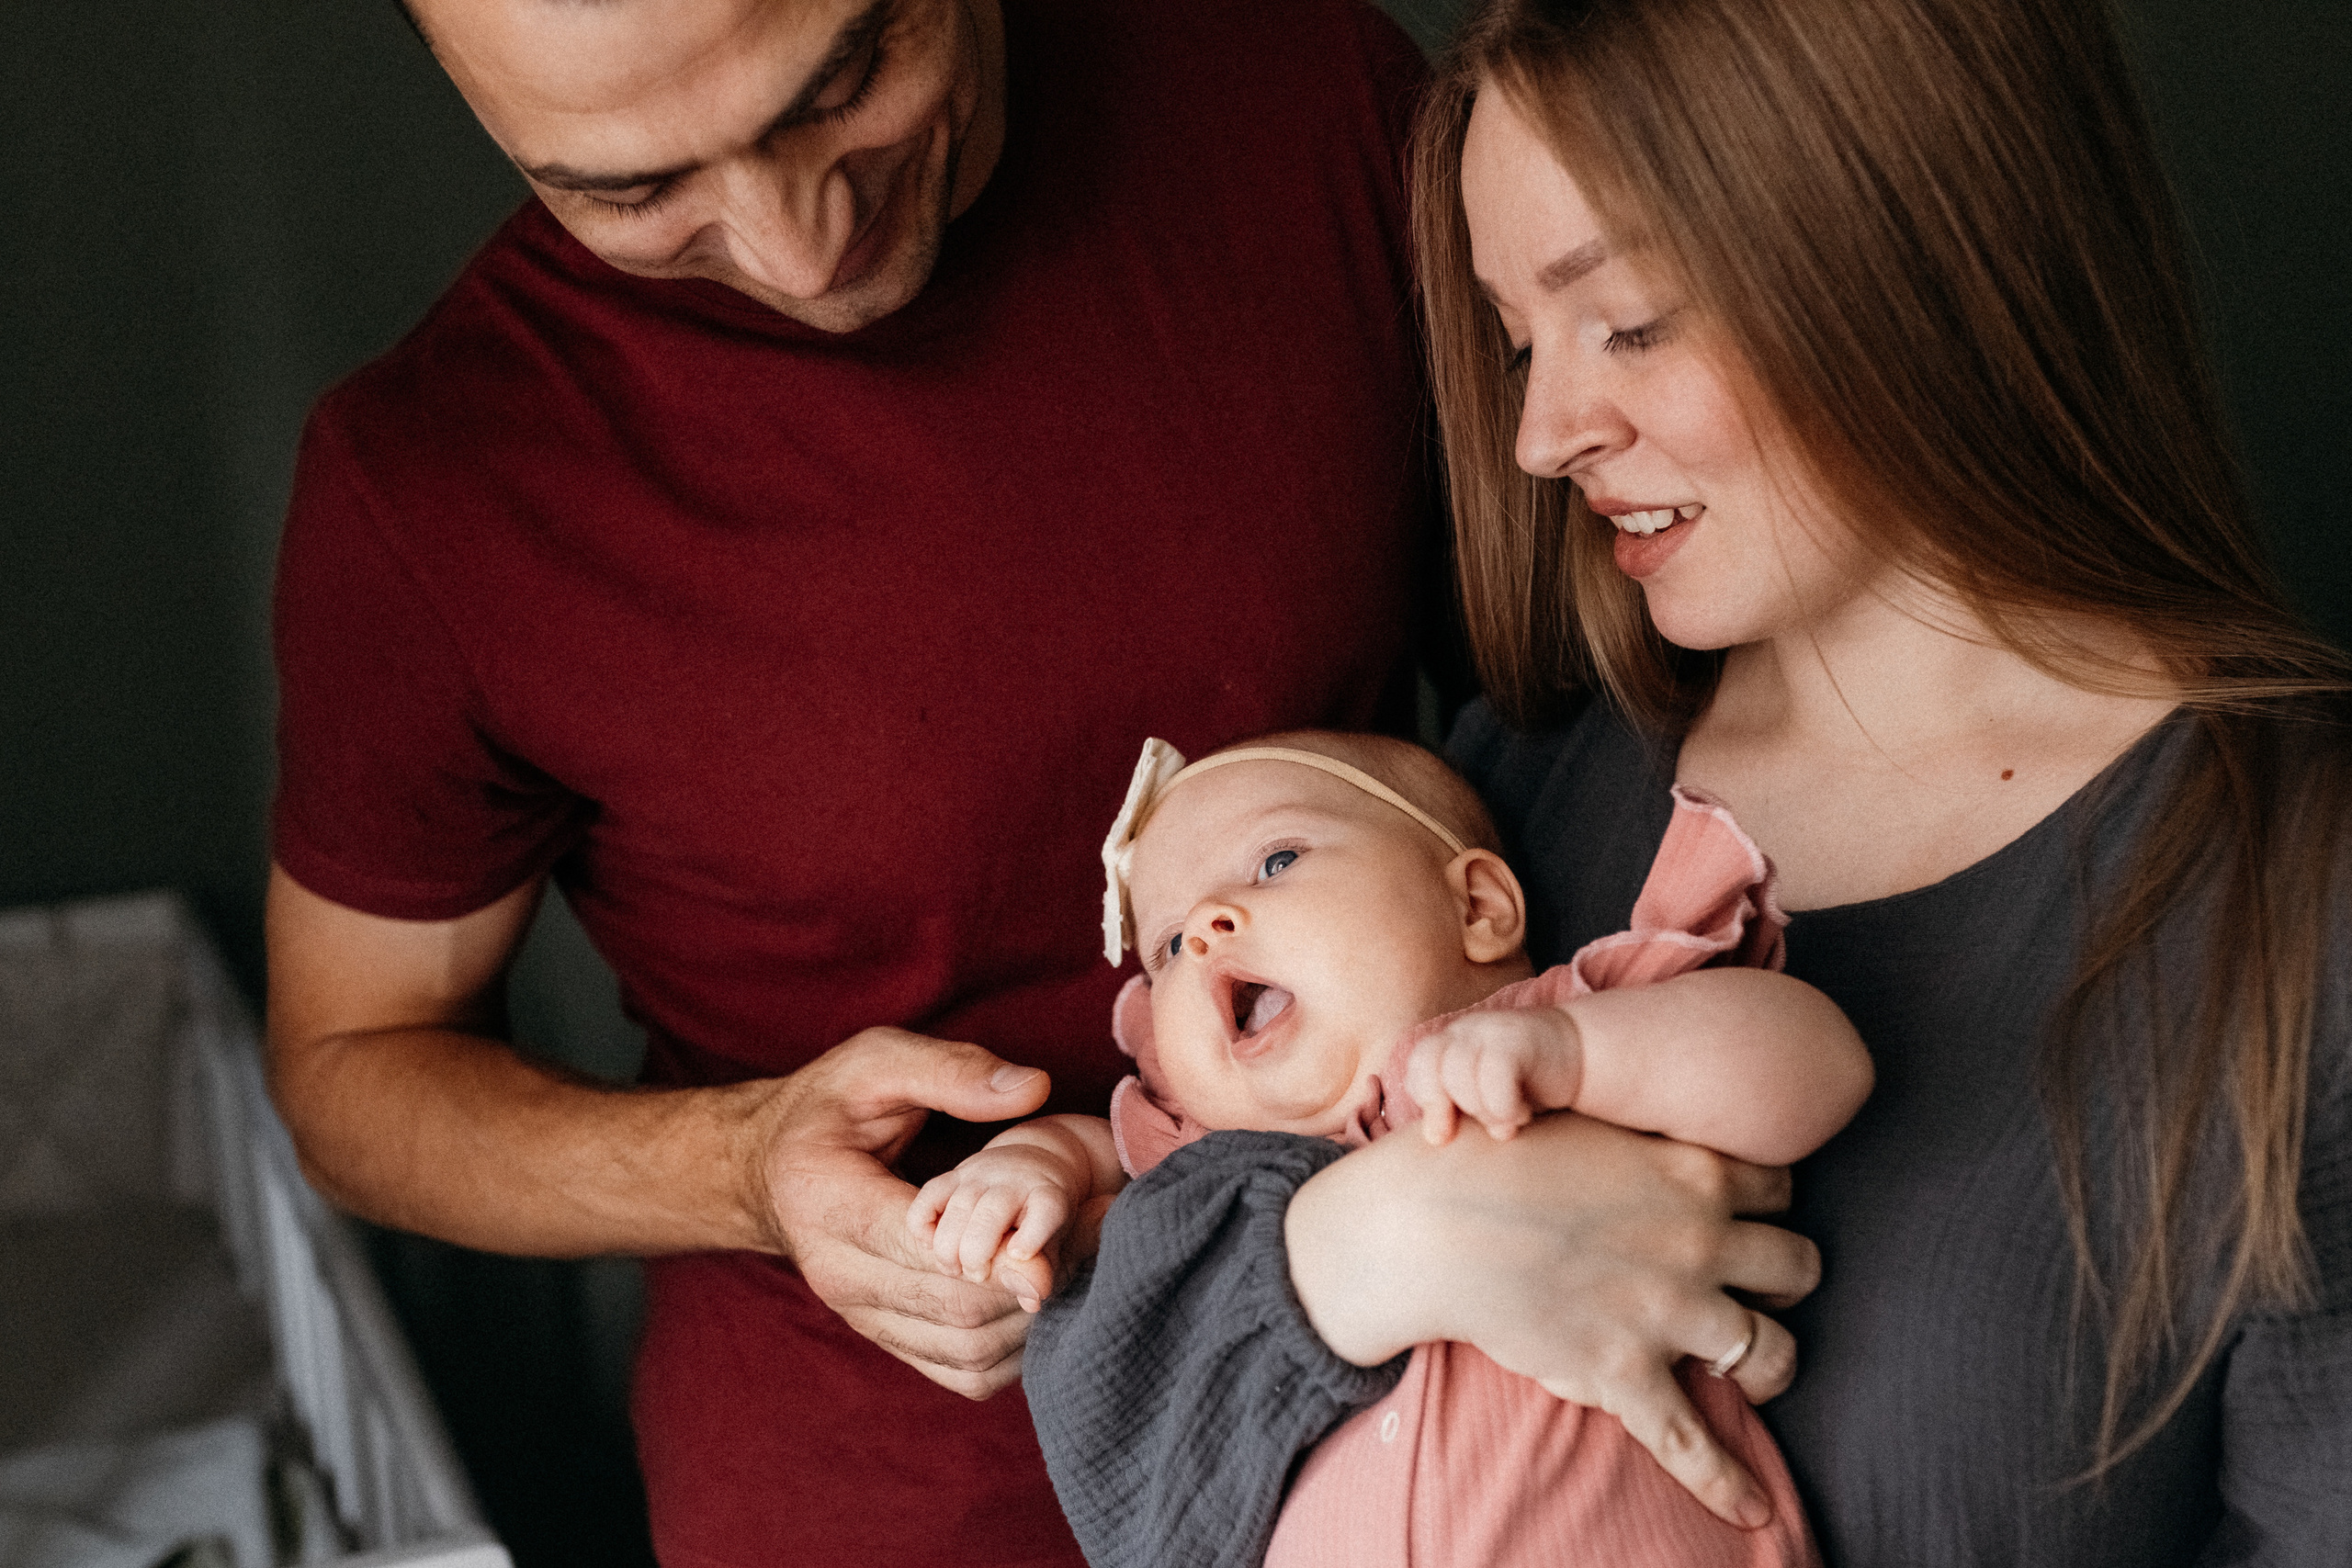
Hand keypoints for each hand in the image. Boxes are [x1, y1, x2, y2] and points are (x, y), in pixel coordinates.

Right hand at [750, 1027, 1052, 1398]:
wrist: (764, 1170)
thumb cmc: (824, 1107)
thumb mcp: (875, 1063)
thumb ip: (950, 1072)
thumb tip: (1031, 1087)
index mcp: (833, 1208)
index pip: (932, 1254)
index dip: (1013, 1249)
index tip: (1084, 1217)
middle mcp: (843, 1278)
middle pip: (961, 1312)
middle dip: (1042, 1278)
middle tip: (1102, 1228)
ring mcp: (863, 1317)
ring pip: (969, 1353)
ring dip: (1037, 1317)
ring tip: (1086, 1255)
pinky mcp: (887, 1337)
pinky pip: (963, 1371)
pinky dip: (1017, 1346)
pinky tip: (1046, 1292)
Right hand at [908, 1144, 1084, 1311]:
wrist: (1029, 1166)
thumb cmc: (1040, 1216)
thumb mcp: (1053, 1242)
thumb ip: (1040, 1273)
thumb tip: (1031, 1301)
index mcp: (1049, 1196)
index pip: (1045, 1210)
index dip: (1032, 1234)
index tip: (1019, 1256)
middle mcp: (1016, 1181)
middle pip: (992, 1213)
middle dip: (977, 1254)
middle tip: (977, 1276)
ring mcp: (983, 1174)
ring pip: (958, 1206)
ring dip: (948, 1246)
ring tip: (953, 1270)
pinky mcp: (955, 1174)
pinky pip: (930, 1195)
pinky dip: (922, 1223)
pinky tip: (929, 1244)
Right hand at [1286, 1112, 1814, 1527]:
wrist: (1428, 1223)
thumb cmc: (1488, 1156)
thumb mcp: (1581, 1115)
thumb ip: (1635, 1131)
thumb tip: (1651, 1133)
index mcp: (1691, 1172)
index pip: (1780, 1188)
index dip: (1767, 1202)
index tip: (1744, 1213)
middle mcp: (1698, 1242)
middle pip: (1797, 1265)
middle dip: (1783, 1276)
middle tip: (1753, 1284)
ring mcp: (1667, 1312)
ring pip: (1770, 1350)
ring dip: (1769, 1363)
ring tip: (1753, 1370)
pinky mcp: (1624, 1373)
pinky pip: (1690, 1440)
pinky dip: (1726, 1480)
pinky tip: (1753, 1510)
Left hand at [1402, 1006, 1583, 1144]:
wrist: (1579, 1053)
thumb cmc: (1525, 1085)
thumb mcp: (1485, 1099)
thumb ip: (1458, 1110)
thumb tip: (1433, 1138)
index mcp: (1449, 1044)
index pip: (1417, 1065)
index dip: (1425, 1100)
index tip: (1443, 1133)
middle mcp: (1464, 1032)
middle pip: (1430, 1064)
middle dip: (1441, 1107)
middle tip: (1466, 1132)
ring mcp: (1490, 1030)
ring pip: (1459, 1072)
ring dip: (1480, 1110)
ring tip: (1505, 1124)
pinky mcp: (1518, 1037)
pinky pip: (1495, 1072)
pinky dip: (1504, 1105)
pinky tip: (1522, 1114)